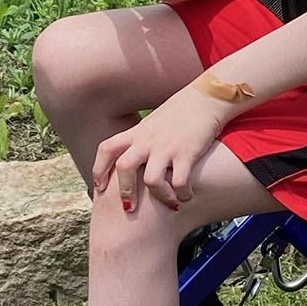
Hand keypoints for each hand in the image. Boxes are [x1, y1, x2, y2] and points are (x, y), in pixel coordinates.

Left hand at [91, 86, 233, 210]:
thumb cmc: (181, 113)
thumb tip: (134, 160)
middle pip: (124, 168)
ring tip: (170, 202)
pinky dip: (183, 194)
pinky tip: (188, 194)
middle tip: (130, 208)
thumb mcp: (153, 124)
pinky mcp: (188, 152)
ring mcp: (167, 146)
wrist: (208, 98)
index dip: (98, 170)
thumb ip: (142, 140)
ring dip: (160, 197)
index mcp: (137, 132)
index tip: (99, 187)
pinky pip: (180, 182)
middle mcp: (148, 140)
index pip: (106, 149)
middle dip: (124, 192)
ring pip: (151, 180)